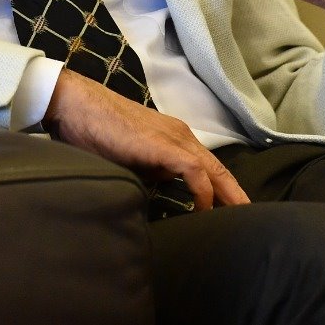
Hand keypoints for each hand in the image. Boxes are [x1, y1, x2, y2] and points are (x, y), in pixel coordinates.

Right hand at [43, 70, 249, 210]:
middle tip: (249, 219)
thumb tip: (163, 191)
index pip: (207, 166)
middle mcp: (180, 135)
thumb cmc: (95, 131)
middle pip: (219, 168)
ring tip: (237, 220)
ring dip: (227, 196)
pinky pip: (195, 171)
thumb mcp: (131, 158)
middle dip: (235, 195)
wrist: (76, 105)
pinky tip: (202, 210)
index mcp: (173, 137)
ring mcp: (174, 137)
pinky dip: (202, 192)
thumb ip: (151, 171)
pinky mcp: (164, 144)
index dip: (222, 189)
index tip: (230, 212)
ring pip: (213, 169)